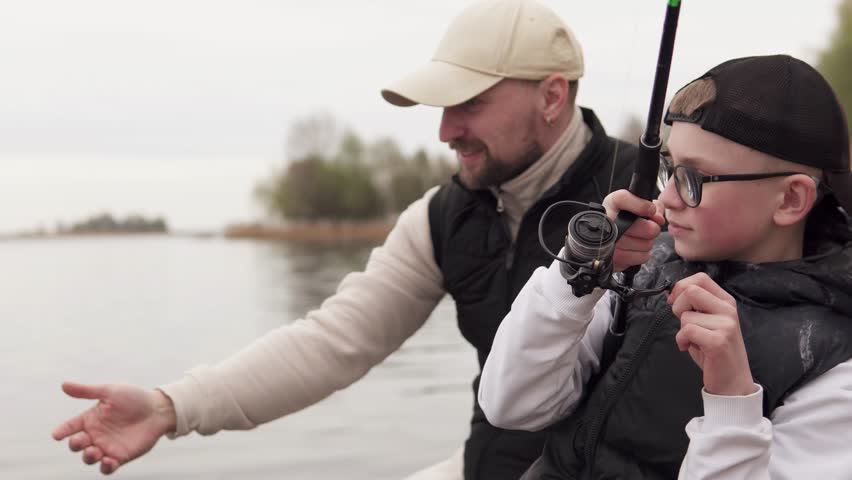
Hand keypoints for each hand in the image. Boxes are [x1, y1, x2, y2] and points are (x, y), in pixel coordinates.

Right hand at [52, 382, 176, 474]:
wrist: (159, 409)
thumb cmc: (135, 398)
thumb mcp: (110, 392)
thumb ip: (87, 391)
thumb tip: (63, 384)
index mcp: (91, 418)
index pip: (70, 426)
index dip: (62, 431)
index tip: (56, 434)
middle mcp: (96, 434)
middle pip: (77, 445)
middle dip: (75, 445)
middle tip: (82, 441)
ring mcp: (107, 446)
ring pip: (89, 458)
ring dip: (88, 457)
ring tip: (94, 451)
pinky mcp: (120, 457)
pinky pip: (107, 468)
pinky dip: (105, 467)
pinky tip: (108, 461)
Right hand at [602, 189, 664, 271]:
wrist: (605, 240)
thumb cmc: (624, 220)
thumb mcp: (638, 205)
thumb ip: (653, 206)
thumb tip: (659, 219)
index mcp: (612, 204)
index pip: (622, 199)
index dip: (641, 205)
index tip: (651, 210)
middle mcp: (608, 222)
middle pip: (646, 228)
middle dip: (653, 229)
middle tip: (647, 228)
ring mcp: (610, 243)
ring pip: (646, 244)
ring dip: (647, 242)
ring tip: (637, 238)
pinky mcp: (614, 259)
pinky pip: (642, 257)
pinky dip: (641, 254)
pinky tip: (632, 249)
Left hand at [669, 273, 756, 395]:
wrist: (732, 381)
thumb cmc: (714, 351)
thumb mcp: (707, 322)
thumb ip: (696, 306)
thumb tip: (673, 293)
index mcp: (725, 302)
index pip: (700, 278)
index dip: (681, 286)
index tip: (674, 301)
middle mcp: (728, 310)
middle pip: (690, 290)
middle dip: (677, 306)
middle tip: (683, 323)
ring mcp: (725, 325)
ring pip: (686, 315)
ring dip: (681, 330)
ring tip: (693, 341)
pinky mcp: (718, 341)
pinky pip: (687, 330)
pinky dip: (681, 340)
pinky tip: (689, 348)